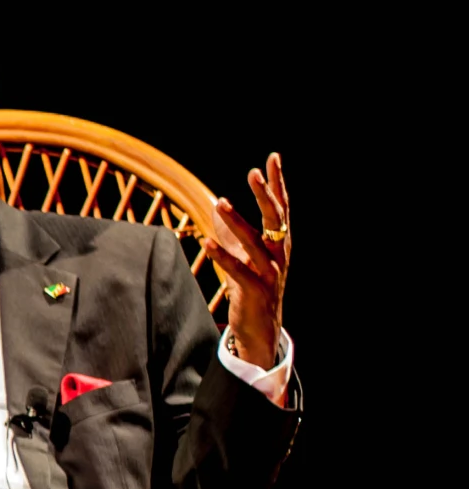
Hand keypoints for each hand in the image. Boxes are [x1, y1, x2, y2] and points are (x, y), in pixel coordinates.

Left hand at [202, 152, 289, 370]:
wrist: (261, 330)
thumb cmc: (252, 289)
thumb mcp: (244, 256)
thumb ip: (233, 232)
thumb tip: (217, 207)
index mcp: (279, 244)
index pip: (281, 207)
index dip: (277, 183)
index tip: (273, 158)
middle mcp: (279, 255)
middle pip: (275, 220)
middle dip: (265, 195)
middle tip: (254, 173)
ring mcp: (269, 273)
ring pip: (254, 243)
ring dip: (237, 221)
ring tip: (220, 201)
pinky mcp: (255, 291)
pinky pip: (237, 270)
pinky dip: (222, 255)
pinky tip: (206, 241)